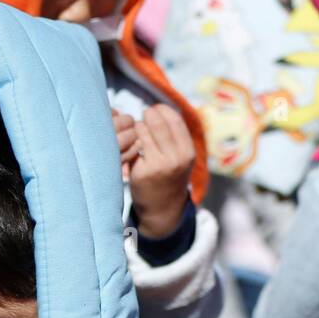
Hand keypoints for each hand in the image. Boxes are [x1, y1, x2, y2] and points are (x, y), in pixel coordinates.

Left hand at [123, 104, 194, 237]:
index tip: (154, 112)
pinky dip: (130, 142)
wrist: (162, 209)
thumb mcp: (181, 157)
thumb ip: (175, 135)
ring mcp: (160, 165)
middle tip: (142, 121)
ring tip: (138, 136)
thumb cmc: (169, 177)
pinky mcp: (143, 171)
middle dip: (146, 116)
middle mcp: (177, 158)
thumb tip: (159, 108)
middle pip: (156, 121)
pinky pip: (133, 144)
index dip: (160, 110)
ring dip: (137, 129)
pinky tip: (132, 149)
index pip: (174, 117)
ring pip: (142, 130)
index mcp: (188, 151)